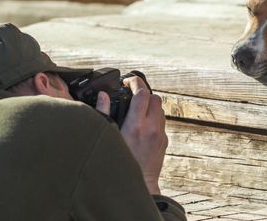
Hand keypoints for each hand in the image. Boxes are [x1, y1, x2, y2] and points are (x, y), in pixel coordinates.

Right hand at [95, 77, 166, 194]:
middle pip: (155, 97)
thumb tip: (102, 95)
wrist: (138, 185)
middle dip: (144, 93)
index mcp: (136, 125)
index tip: (128, 81)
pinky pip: (162, 122)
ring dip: (150, 105)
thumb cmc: (120, 163)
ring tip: (137, 110)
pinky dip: (153, 118)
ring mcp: (160, 134)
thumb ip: (104, 113)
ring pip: (160, 109)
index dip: (135, 82)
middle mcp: (151, 128)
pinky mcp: (164, 141)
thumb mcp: (109, 137)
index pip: (142, 93)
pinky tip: (142, 125)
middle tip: (132, 95)